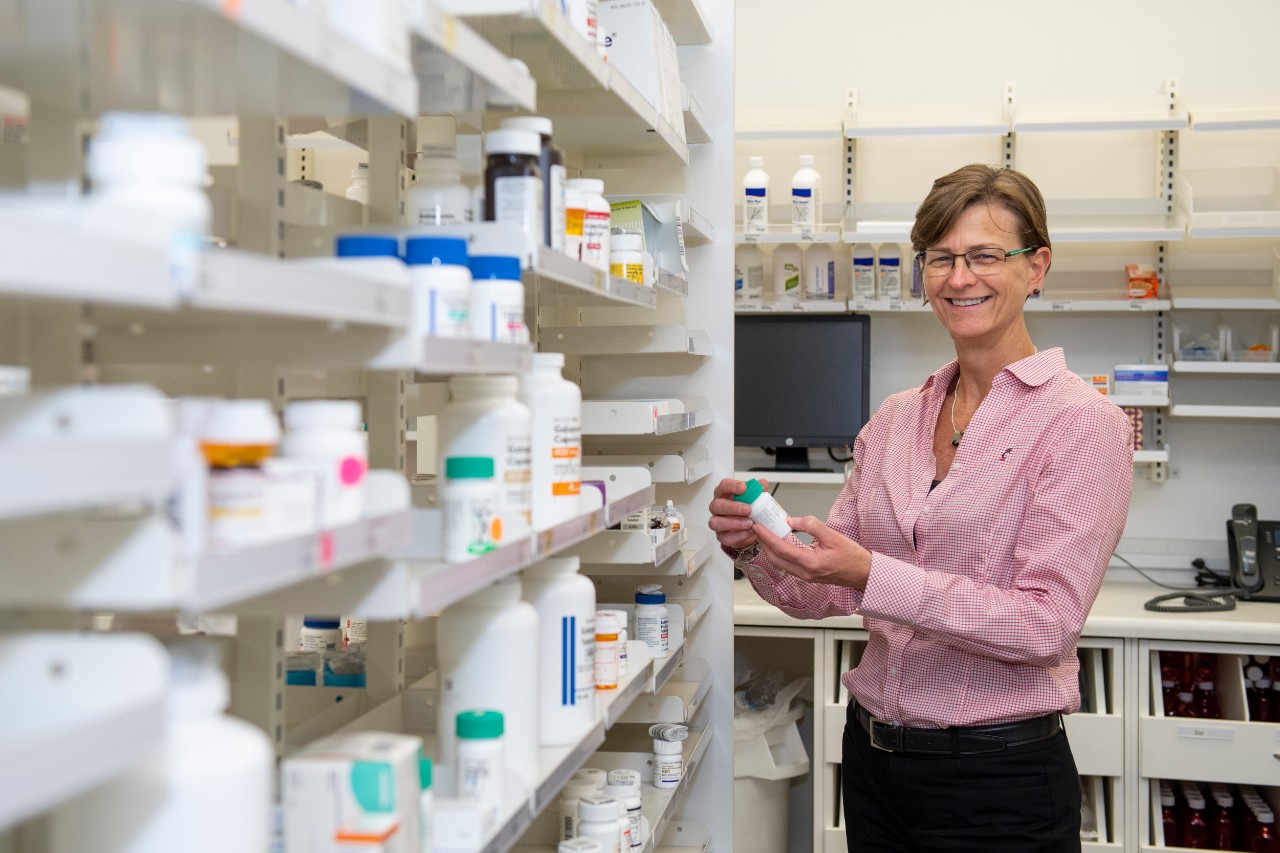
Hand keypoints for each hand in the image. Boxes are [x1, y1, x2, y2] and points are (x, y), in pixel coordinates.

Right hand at [708, 476, 766, 551]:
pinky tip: (749, 532)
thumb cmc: (748, 510)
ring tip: (749, 523)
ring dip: (734, 523)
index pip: (723, 486)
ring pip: (717, 522)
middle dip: (733, 507)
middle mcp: (718, 507)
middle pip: (717, 505)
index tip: (743, 488)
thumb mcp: (755, 498)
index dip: (732, 486)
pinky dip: (738, 535)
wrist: (749, 528)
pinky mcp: (721, 536)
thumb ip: (758, 491)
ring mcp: (717, 522)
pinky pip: (725, 537)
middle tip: (748, 509)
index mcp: (724, 494)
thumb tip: (762, 483)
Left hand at [755, 515, 871, 590]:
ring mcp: (805, 576)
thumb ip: (811, 525)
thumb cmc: (852, 556)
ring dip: (770, 549)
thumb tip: (791, 521)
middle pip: (775, 558)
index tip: (758, 527)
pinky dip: (779, 554)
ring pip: (780, 563)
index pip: (781, 549)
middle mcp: (805, 573)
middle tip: (758, 529)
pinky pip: (787, 565)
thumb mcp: (833, 535)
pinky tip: (780, 543)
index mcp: (811, 563)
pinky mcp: (807, 576)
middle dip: (763, 543)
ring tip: (766, 534)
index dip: (767, 537)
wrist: (863, 573)